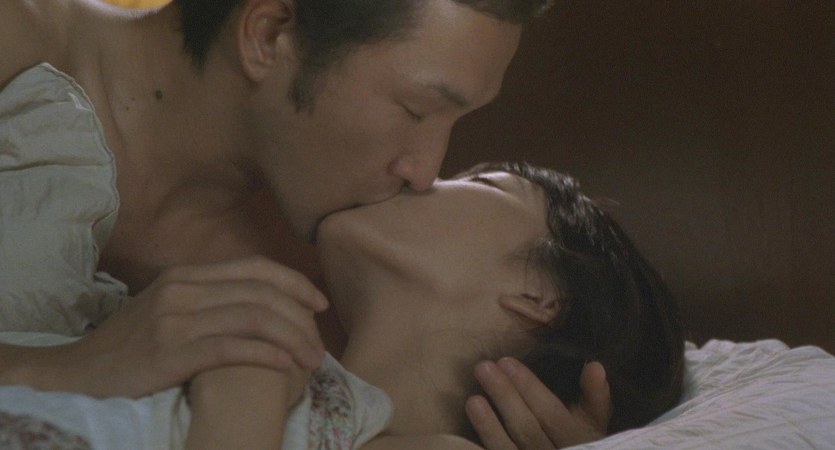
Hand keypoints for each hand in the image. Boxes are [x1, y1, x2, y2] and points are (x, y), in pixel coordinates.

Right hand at [30, 256, 327, 397]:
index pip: (255, 268)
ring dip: (292, 339)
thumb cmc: (129, 346)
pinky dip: (265, 355)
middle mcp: (184, 289)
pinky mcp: (170, 352)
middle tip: (321, 345)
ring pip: (253, 318)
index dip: (295, 283)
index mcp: (187, 275)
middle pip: (262, 293)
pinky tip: (285, 367)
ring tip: (312, 361)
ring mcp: (175, 319)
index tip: (320, 303)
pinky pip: (231, 348)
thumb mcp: (168, 308)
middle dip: (301, 318)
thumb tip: (260, 303)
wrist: (75, 372)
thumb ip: (209, 299)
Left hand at [466, 358, 611, 448]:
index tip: (506, 361)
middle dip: (505, 396)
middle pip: (526, 429)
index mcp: (579, 440)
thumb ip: (595, 396)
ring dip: (489, 426)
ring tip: (472, 400)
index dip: (529, 388)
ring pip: (507, 449)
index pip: (551, 414)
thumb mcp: (594, 422)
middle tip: (483, 367)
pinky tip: (463, 437)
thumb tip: (595, 366)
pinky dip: (483, 445)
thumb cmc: (582, 441)